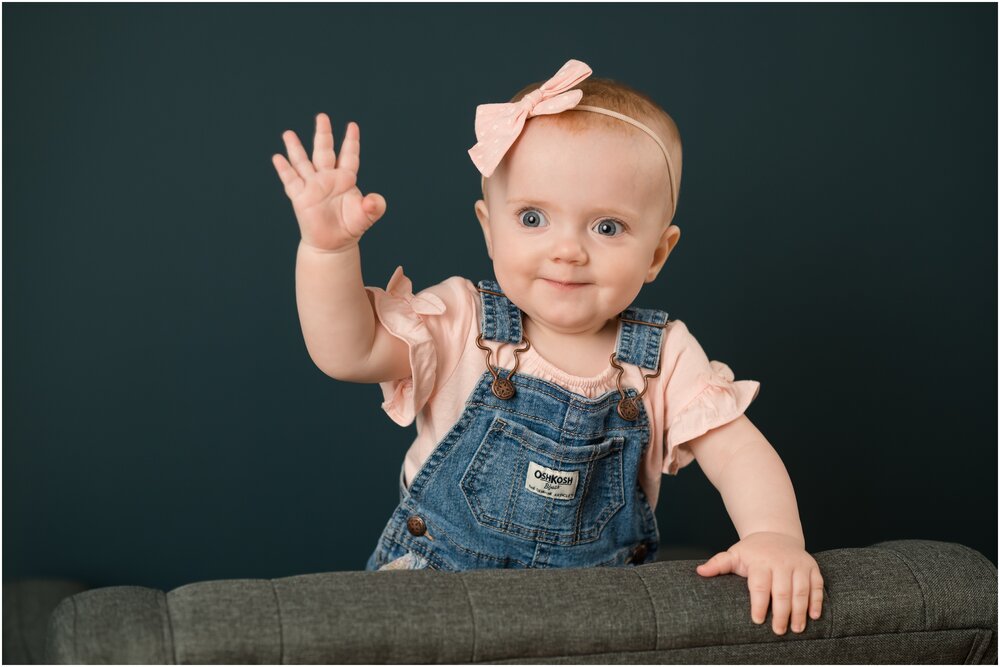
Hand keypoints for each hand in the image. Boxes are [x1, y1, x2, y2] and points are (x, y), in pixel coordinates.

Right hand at [272, 113, 386, 252]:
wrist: (333, 244)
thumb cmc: (351, 227)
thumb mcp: (366, 216)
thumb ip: (374, 207)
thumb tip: (374, 201)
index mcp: (345, 179)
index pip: (349, 155)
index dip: (351, 141)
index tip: (352, 126)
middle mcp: (327, 178)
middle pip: (324, 151)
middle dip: (323, 134)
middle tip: (322, 117)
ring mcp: (312, 186)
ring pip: (303, 162)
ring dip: (296, 148)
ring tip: (288, 133)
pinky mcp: (300, 197)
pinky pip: (291, 180)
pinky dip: (284, 169)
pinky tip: (278, 158)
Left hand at [696, 531, 823, 634]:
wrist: (775, 534)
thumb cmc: (753, 552)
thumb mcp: (735, 554)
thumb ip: (718, 564)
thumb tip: (700, 571)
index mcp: (761, 561)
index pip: (760, 585)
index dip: (759, 603)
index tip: (757, 620)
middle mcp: (781, 562)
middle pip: (782, 591)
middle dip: (781, 613)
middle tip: (777, 631)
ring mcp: (798, 564)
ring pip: (801, 590)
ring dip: (800, 611)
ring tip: (796, 629)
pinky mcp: (812, 567)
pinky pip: (817, 585)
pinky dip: (817, 601)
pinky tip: (813, 616)